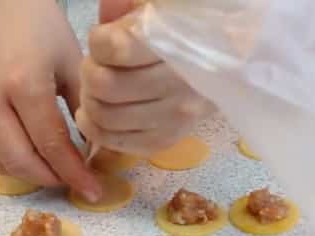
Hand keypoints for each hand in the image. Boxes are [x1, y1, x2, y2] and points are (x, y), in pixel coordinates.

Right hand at [0, 0, 101, 200]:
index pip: (51, 143)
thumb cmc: (44, 29)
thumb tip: (95, 152)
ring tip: (60, 171)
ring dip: (32, 174)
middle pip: (20, 161)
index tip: (93, 190)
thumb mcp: (75, 64)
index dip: (73, 172)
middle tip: (77, 183)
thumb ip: (84, 110)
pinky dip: (17, 162)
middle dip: (51, 179)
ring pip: (1, 161)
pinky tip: (40, 157)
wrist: (2, 5)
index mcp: (24, 84)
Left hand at [76, 0, 215, 156]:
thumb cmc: (183, 34)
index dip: (98, 42)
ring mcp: (175, 117)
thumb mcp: (159, 11)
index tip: (105, 40)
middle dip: (89, 73)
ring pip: (106, 116)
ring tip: (96, 90)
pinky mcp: (167, 140)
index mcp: (176, 45)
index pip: (113, 49)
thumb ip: (129, 7)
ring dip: (90, 102)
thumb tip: (107, 11)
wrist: (225, 69)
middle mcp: (179, 84)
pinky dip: (95, 130)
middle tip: (96, 67)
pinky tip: (92, 116)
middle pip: (104, 85)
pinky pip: (118, 142)